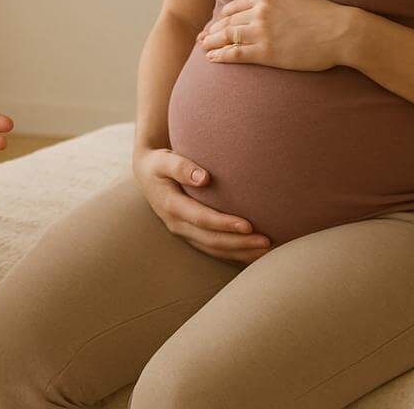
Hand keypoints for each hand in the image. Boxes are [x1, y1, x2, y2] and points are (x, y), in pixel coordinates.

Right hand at [132, 147, 271, 262]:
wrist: (147, 174)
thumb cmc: (158, 163)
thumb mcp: (163, 160)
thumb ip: (181, 166)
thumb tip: (203, 178)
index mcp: (171, 205)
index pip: (201, 219)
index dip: (224, 224)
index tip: (248, 225)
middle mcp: (177, 224)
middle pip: (211, 240)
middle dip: (239, 243)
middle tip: (266, 241)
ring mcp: (184, 232)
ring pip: (214, 249)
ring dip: (240, 252)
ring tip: (267, 250)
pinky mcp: (191, 235)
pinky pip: (214, 249)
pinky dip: (235, 253)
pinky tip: (255, 252)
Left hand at [197, 0, 357, 72]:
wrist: (340, 32)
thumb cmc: (322, 13)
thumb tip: (260, 0)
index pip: (234, 7)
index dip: (221, 17)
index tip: (214, 24)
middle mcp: (259, 13)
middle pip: (227, 23)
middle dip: (212, 31)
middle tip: (202, 37)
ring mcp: (262, 33)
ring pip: (228, 37)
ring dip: (211, 43)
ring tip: (203, 47)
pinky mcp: (267, 53)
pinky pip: (236, 54)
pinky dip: (221, 56)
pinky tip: (212, 58)